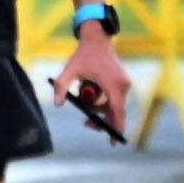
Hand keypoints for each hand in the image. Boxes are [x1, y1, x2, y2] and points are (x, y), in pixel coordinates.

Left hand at [59, 28, 130, 143]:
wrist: (97, 40)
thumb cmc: (83, 55)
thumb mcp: (69, 70)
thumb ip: (62, 87)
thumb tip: (57, 104)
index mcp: (112, 84)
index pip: (117, 112)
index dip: (116, 128)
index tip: (113, 142)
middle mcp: (123, 85)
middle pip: (116, 112)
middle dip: (102, 120)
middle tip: (86, 123)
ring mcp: (125, 83)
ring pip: (115, 106)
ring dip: (101, 109)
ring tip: (85, 98)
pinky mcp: (124, 82)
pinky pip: (115, 99)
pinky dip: (104, 101)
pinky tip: (92, 91)